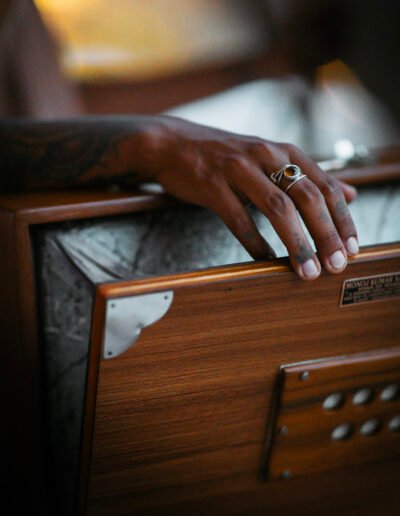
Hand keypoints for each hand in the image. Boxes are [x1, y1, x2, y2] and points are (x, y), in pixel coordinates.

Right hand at [144, 116, 357, 279]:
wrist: (173, 144)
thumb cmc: (226, 156)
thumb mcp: (271, 158)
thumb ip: (310, 177)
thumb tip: (351, 193)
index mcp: (284, 151)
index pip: (325, 186)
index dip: (342, 219)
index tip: (352, 248)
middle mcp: (266, 155)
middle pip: (306, 197)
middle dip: (325, 234)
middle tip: (335, 265)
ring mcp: (238, 169)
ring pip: (277, 208)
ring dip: (296, 243)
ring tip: (306, 270)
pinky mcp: (213, 185)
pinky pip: (239, 219)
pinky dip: (255, 243)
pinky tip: (266, 260)